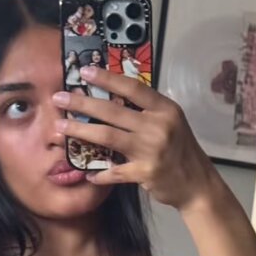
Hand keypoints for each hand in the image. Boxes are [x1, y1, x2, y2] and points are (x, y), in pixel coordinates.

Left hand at [53, 67, 218, 212]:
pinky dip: (101, 174)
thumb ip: (147, 112)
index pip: (132, 88)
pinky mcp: (146, 172)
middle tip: (59, 98)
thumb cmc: (181, 151)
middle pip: (112, 111)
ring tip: (60, 127)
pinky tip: (89, 173)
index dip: (106, 78)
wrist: (197, 184)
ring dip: (80, 131)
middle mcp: (158, 126)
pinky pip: (116, 172)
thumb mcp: (171, 123)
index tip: (84, 71)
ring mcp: (151, 149)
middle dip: (82, 103)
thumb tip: (113, 98)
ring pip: (108, 136)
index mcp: (164, 109)